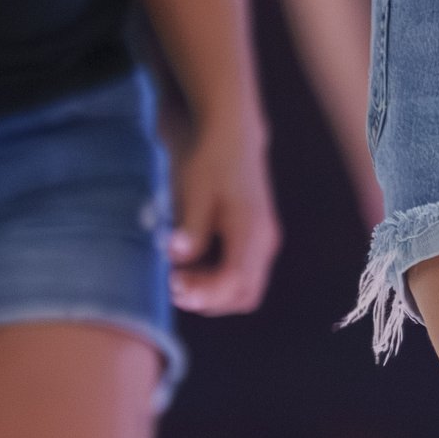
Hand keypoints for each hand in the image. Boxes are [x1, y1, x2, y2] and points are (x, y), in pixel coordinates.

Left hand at [168, 122, 279, 315]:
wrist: (232, 137)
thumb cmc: (212, 161)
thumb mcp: (195, 192)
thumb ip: (191, 228)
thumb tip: (178, 257)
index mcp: (251, 230)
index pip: (235, 280)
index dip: (205, 292)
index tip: (174, 286)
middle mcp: (264, 241)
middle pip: (245, 294)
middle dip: (210, 300)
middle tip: (175, 289)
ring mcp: (264, 242)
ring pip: (246, 289)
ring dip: (213, 294)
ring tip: (181, 280)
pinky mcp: (257, 240)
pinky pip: (243, 275)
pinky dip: (218, 283)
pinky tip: (193, 270)